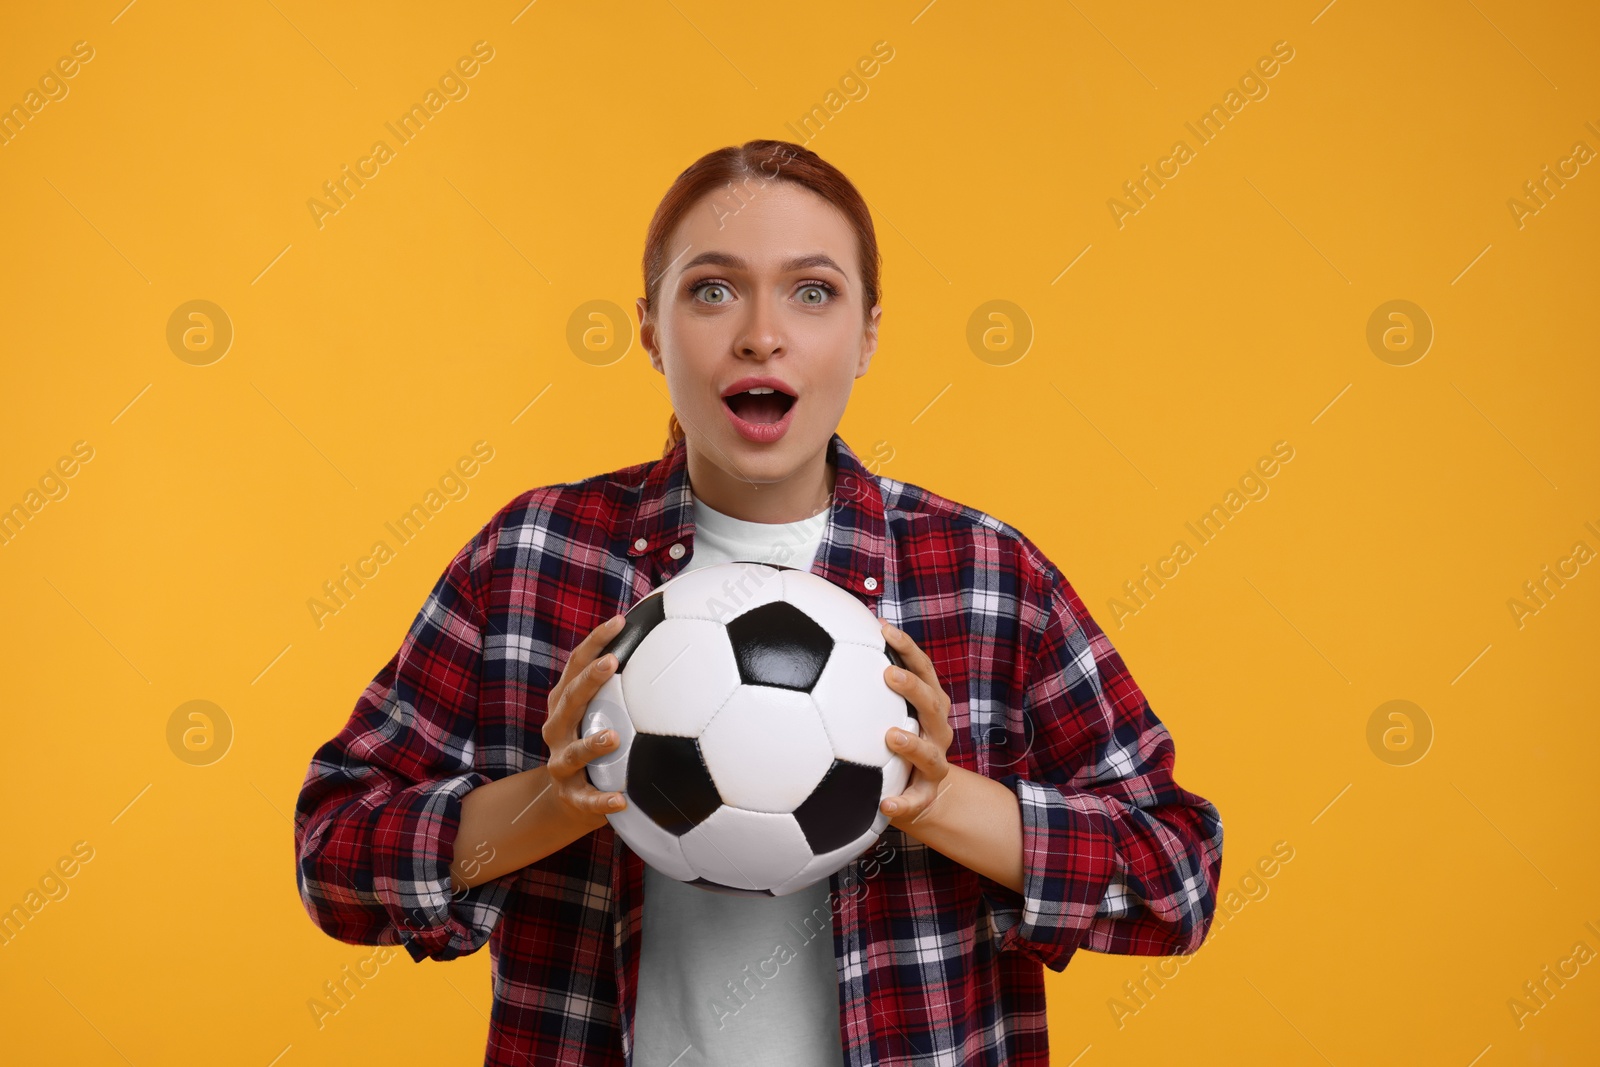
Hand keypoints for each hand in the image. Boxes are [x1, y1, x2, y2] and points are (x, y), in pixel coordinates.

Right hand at [540, 614, 629, 830]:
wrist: (571, 799)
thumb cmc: (597, 743)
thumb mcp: (604, 712)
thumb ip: (626, 686)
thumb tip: (671, 642)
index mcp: (565, 703)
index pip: (576, 665)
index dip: (595, 642)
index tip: (619, 621)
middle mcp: (558, 729)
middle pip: (569, 700)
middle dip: (588, 680)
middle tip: (612, 663)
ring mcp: (561, 763)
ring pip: (572, 752)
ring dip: (590, 743)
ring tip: (613, 736)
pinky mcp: (571, 796)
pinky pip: (587, 801)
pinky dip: (602, 801)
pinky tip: (621, 801)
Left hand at [878, 621, 954, 831]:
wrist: (918, 792)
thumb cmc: (896, 741)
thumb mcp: (886, 710)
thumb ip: (865, 683)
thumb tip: (825, 640)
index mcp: (928, 706)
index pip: (923, 670)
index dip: (907, 648)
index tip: (884, 629)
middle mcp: (937, 731)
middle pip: (932, 704)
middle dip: (913, 688)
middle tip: (890, 675)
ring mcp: (935, 764)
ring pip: (932, 754)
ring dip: (914, 744)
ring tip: (892, 736)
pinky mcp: (926, 796)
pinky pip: (916, 802)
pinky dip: (903, 803)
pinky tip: (886, 804)